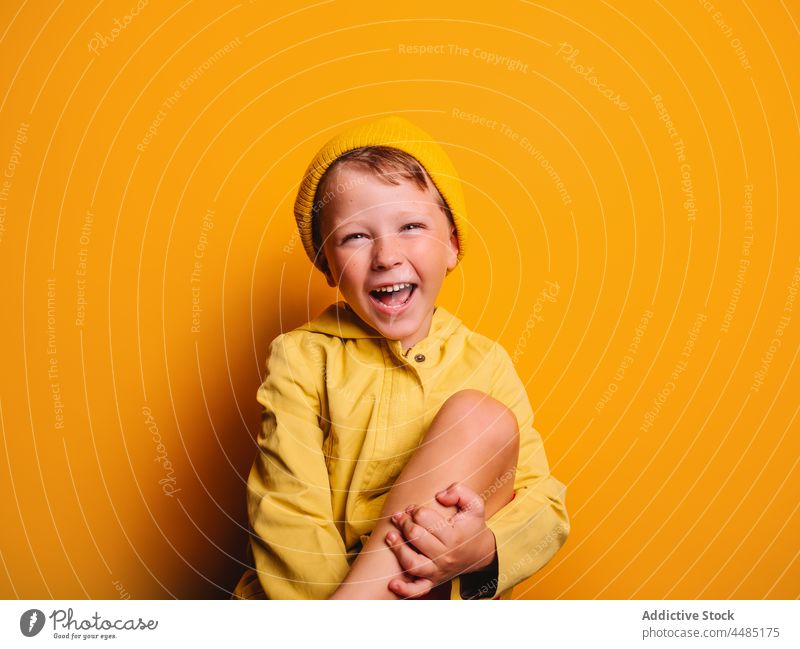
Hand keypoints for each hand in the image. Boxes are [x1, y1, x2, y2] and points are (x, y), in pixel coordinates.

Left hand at [384, 482, 496, 598]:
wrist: (479, 554)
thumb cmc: (471, 526)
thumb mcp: (474, 504)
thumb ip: (460, 492)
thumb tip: (440, 496)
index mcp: (454, 536)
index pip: (425, 519)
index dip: (414, 510)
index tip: (412, 509)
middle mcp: (445, 556)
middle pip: (416, 537)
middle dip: (404, 523)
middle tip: (400, 517)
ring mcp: (438, 571)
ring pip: (412, 564)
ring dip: (398, 549)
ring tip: (390, 536)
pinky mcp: (432, 582)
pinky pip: (417, 590)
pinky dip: (404, 589)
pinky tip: (392, 584)